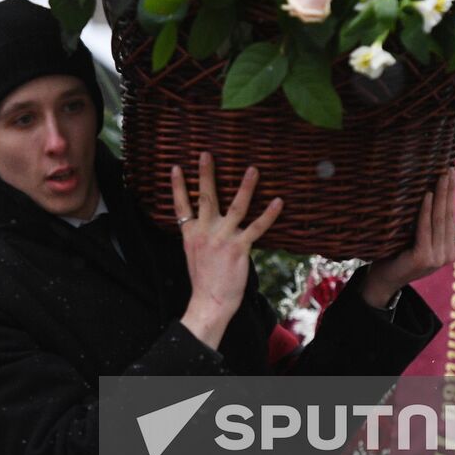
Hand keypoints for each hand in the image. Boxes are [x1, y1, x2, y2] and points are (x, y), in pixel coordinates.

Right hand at [172, 152, 283, 349]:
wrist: (209, 301)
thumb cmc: (203, 280)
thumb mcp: (193, 254)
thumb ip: (199, 236)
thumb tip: (207, 222)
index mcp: (190, 233)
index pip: (180, 205)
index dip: (177, 185)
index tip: (176, 167)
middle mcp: (204, 232)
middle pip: (205, 197)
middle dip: (206, 174)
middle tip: (207, 154)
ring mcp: (222, 238)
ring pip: (235, 206)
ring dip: (245, 186)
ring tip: (252, 169)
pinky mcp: (239, 247)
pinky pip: (257, 227)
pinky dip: (269, 214)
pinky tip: (278, 201)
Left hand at [359, 168, 454, 308]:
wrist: (383, 280)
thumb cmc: (397, 256)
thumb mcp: (419, 242)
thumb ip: (434, 231)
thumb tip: (449, 216)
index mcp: (450, 250)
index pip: (451, 216)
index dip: (451, 195)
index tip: (450, 174)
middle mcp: (448, 254)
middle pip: (447, 216)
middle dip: (448, 190)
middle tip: (447, 169)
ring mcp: (437, 258)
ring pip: (439, 220)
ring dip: (440, 195)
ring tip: (440, 176)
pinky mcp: (424, 258)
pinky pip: (425, 228)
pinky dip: (425, 210)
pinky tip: (427, 194)